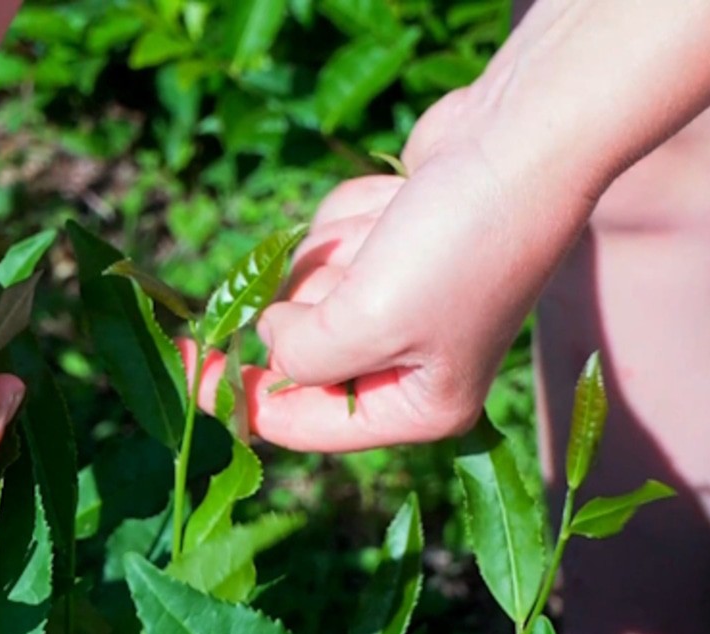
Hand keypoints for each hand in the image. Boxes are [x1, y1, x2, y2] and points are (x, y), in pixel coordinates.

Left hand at [189, 91, 599, 451]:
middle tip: (369, 260)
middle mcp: (410, 358)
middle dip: (317, 292)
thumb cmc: (457, 243)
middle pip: (300, 342)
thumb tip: (269, 338)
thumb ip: (303, 355)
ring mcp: (400, 297)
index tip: (185, 358)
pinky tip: (401, 200)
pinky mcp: (390, 243)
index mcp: (419, 403)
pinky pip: (328, 235)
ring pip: (307, 280)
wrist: (524, 135)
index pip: (299, 421)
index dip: (236, 394)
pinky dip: (352, 213)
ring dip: (337, 245)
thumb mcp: (369, 320)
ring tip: (395, 227)